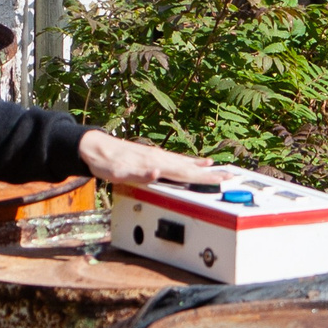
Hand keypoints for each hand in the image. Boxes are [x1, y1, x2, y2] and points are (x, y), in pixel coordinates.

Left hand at [78, 129, 213, 187]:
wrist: (96, 148)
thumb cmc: (108, 162)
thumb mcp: (119, 173)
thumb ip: (140, 174)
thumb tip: (158, 172)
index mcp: (157, 164)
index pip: (186, 172)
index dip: (205, 177)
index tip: (222, 178)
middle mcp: (161, 159)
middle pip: (191, 168)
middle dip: (211, 174)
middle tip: (231, 176)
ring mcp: (159, 157)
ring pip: (187, 163)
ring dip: (204, 168)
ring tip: (220, 169)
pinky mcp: (155, 156)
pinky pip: (179, 160)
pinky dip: (192, 162)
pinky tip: (198, 162)